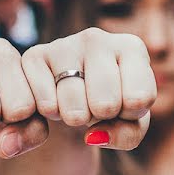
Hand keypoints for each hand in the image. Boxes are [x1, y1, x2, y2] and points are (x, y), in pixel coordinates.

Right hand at [21, 27, 155, 149]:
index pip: (138, 99)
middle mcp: (97, 38)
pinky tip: (56, 99)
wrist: (74, 95)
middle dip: (101, 117)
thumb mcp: (131, 124)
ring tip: (77, 102)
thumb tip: (92, 136)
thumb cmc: (113, 106)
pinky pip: (46, 105)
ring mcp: (63, 44)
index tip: (124, 103)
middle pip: (106, 104)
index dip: (130, 114)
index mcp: (131, 47)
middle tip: (96, 106)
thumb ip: (126, 135)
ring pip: (74, 108)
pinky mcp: (34, 56)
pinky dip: (52, 114)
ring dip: (75, 118)